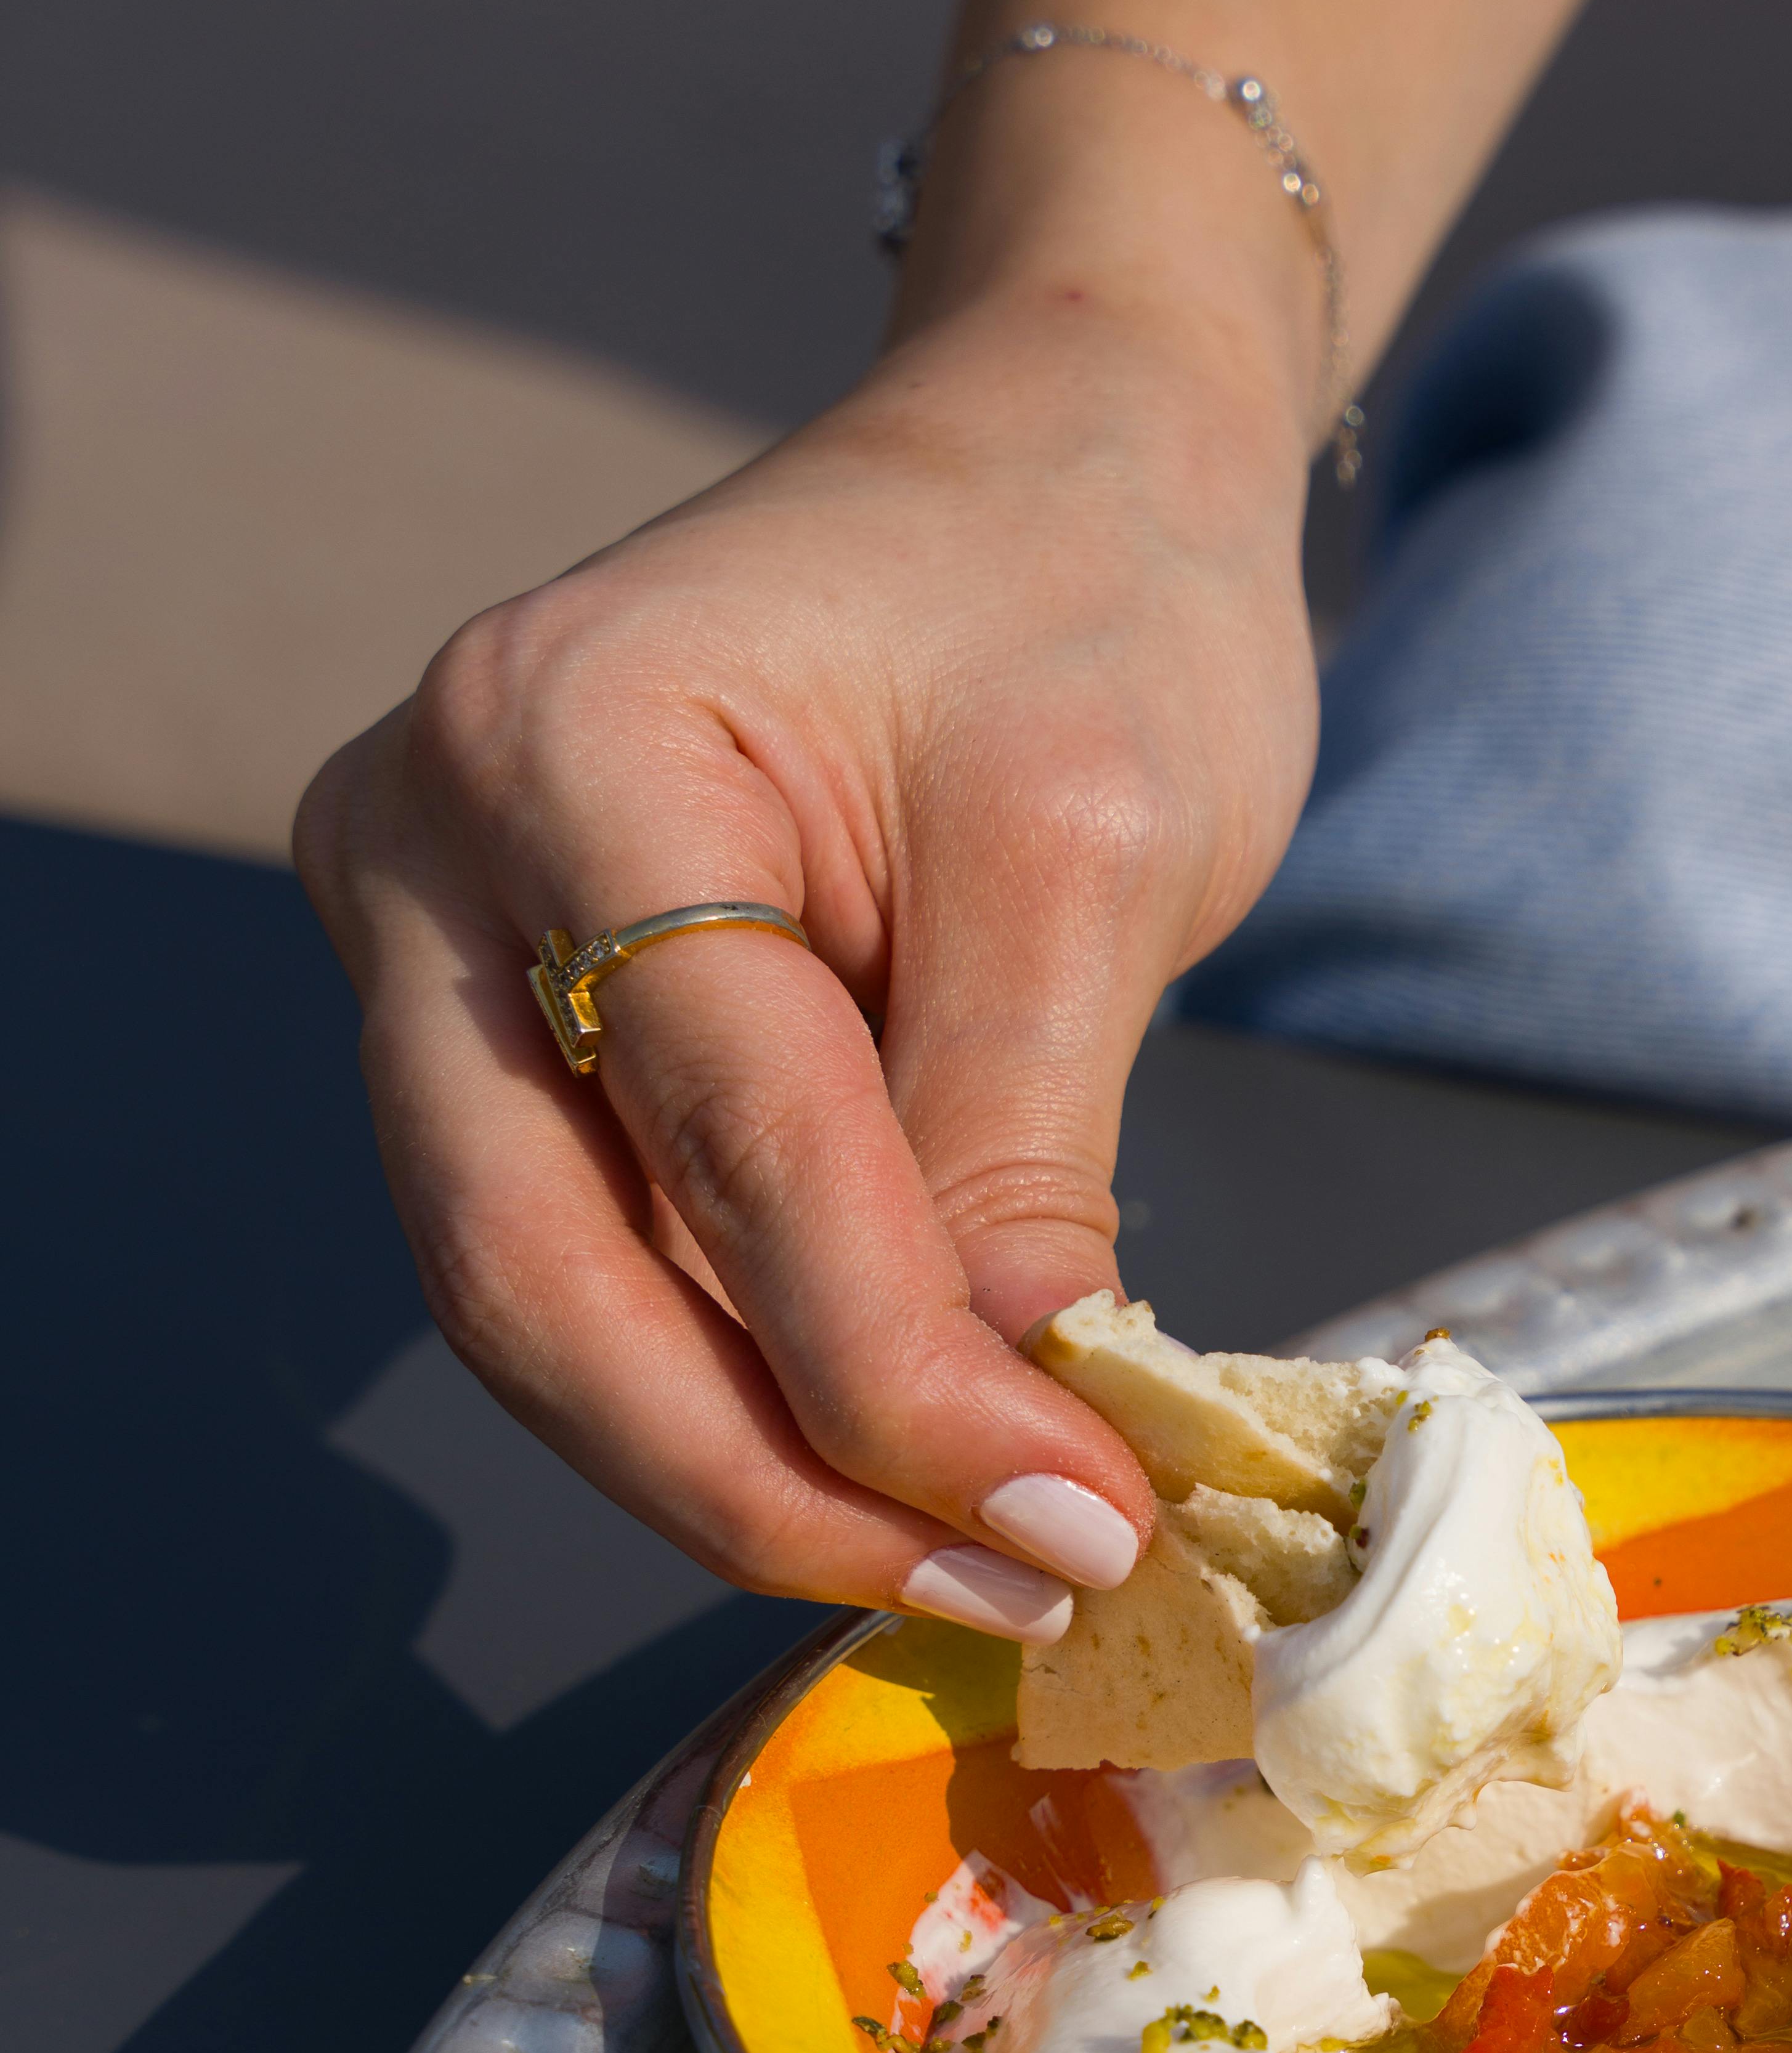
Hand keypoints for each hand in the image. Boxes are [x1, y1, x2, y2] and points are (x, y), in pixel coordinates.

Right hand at [297, 255, 1322, 1637]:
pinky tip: (909, 1478)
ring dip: (751, 1473)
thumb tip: (1017, 1438)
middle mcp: (434, 845)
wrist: (1055, 464)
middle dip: (769, 1477)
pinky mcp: (514, 1030)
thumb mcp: (1096, 850)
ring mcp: (443, 948)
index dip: (893, 1378)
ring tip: (981, 1565)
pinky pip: (600, 1268)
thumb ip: (1024, 1149)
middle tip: (1002, 1588)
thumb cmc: (1084, 592)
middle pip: (541, 1271)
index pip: (722, 1139)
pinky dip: (746, 1397)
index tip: (1075, 1523)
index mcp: (567, 742)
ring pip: (546, 1309)